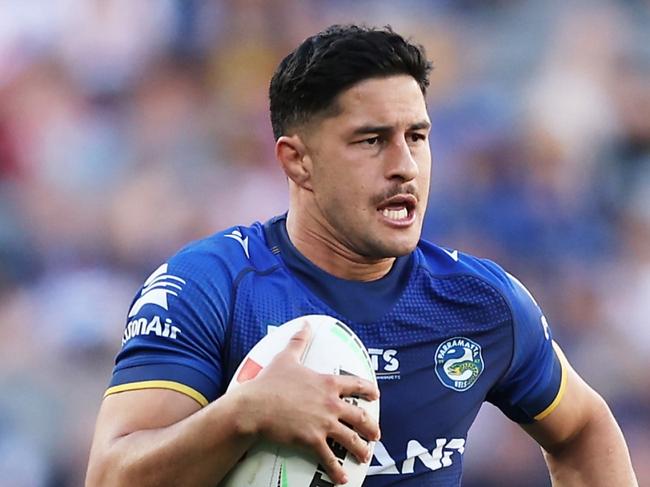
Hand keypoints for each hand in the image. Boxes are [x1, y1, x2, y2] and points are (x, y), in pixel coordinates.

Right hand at [234, 323, 380, 484]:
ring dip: (361, 449)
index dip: (369, 391)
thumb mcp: (287, 357)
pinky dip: (337, 471)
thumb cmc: (269, 382)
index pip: (356, 386)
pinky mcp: (312, 440)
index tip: (376, 396)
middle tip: (376, 433)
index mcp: (327, 383)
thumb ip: (299, 341)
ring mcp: (323, 423)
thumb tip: (304, 324)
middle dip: (371, 427)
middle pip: (360, 417)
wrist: (255, 406)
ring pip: (351, 440)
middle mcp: (331, 403)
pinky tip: (343, 479)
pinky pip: (330, 459)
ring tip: (365, 455)